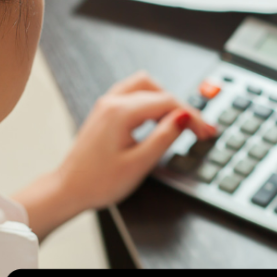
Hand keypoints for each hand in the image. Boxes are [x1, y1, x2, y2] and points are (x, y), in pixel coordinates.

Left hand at [57, 71, 214, 208]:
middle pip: (158, 90)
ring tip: (178, 123)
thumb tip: (184, 117)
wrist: (69, 190)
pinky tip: (157, 120)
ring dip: (165, 100)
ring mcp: (106, 104)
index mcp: (120, 112)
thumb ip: (164, 137)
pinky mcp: (105, 112)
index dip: (192, 116)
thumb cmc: (98, 182)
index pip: (168, 103)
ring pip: (145, 86)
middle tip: (196, 129)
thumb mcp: (139, 163)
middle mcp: (112, 102)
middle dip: (181, 107)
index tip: (206, 131)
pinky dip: (150, 102)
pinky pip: (133, 94)